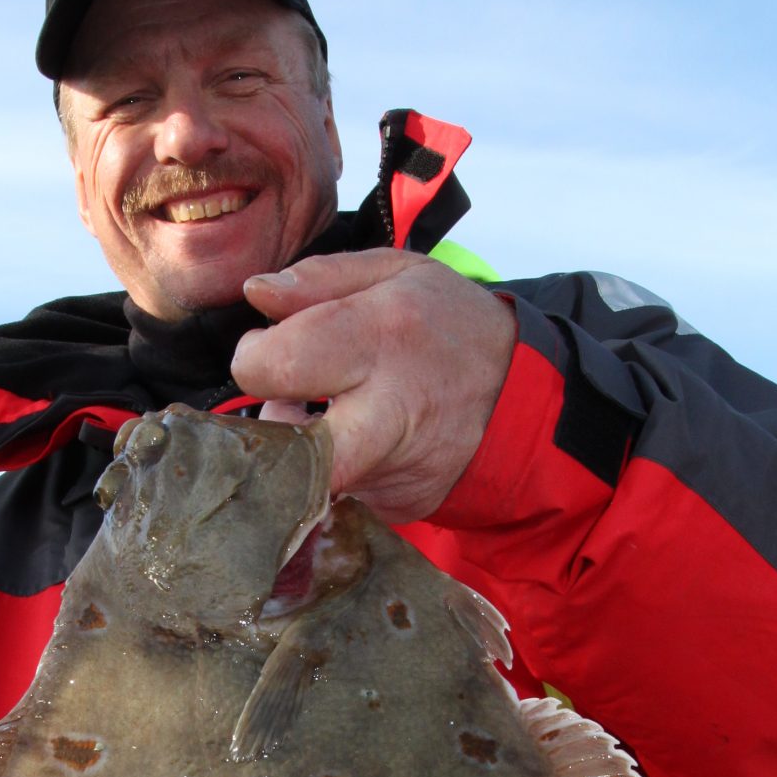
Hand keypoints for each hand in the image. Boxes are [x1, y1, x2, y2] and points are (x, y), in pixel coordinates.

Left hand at [233, 248, 515, 522]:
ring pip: (305, 475)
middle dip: (268, 428)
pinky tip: (356, 439)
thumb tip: (256, 294)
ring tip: (326, 412)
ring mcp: (396, 469)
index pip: (276, 363)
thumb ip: (320, 278)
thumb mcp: (397, 272)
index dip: (255, 357)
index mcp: (381, 337)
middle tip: (283, 400)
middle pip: (291, 447)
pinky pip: (337, 492)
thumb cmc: (449, 322)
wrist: (522, 391)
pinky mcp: (399, 505)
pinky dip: (330, 469)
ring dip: (296, 446)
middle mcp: (390, 411)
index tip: (269, 348)